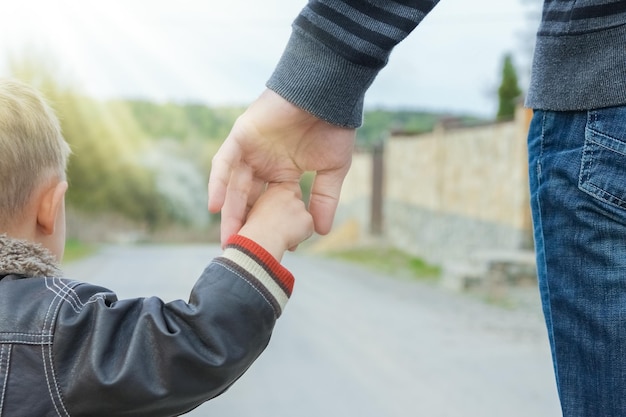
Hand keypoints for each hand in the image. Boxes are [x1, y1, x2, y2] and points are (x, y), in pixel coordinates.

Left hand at [208, 89, 355, 245]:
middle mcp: (263, 163)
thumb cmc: (334, 126)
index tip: (270, 249)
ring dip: (229, 211)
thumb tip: (322, 231)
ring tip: (228, 238)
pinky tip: (216, 206)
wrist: (328, 93)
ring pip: (234, 185)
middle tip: (239, 251)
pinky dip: (219, 182)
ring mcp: (251, 150)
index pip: (271, 204)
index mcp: (284, 172)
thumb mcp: (332, 170)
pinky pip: (225, 161)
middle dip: (243, 224)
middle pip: (248, 199)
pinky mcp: (241, 136)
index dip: (269, 226)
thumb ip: (324, 199)